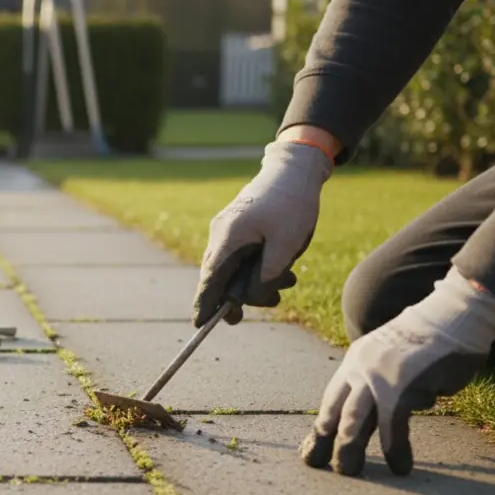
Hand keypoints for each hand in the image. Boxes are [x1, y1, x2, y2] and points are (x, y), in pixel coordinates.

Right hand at [193, 141, 333, 326]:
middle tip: (274, 302)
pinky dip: (256, 266)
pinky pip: (239, 254)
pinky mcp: (236, 225)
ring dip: (256, 279)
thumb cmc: (292, 204)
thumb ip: (266, 275)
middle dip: (243, 295)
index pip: (210, 280)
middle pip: (219, 276)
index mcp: (229, 238)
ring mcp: (227, 228)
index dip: (205, 304)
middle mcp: (221, 234)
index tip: (200, 325)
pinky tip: (282, 266)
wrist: (294, 169)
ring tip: (290, 279)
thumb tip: (248, 298)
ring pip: (232, 266)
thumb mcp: (286, 245)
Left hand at [300, 267, 494, 476]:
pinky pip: (393, 425)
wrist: (450, 318)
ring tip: (349, 472)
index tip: (309, 450)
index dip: (320, 428)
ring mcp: (379, 379)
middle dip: (322, 442)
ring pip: (354, 421)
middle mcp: (359, 370)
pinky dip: (395, 449)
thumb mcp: (389, 359)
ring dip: (349, 449)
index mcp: (354, 363)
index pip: (330, 401)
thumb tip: (374, 419)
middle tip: (316, 465)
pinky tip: (399, 466)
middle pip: (333, 412)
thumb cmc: (426, 342)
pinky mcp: (403, 388)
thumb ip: (376, 385)